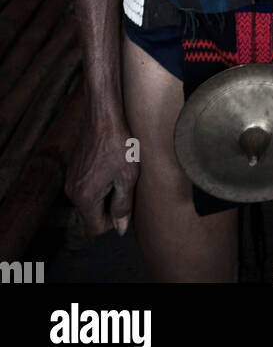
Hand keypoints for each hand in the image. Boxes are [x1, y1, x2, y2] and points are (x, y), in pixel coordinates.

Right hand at [65, 110, 138, 236]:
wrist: (103, 117)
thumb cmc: (118, 145)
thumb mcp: (127, 177)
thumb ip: (123, 206)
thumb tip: (120, 229)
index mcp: (85, 198)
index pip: (96, 228)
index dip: (112, 223)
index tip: (124, 205)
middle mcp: (72, 192)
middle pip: (91, 215)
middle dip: (108, 207)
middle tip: (124, 186)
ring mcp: (70, 180)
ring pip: (88, 201)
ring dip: (103, 194)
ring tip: (118, 174)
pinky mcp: (72, 170)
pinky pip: (84, 187)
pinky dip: (97, 184)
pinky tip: (109, 166)